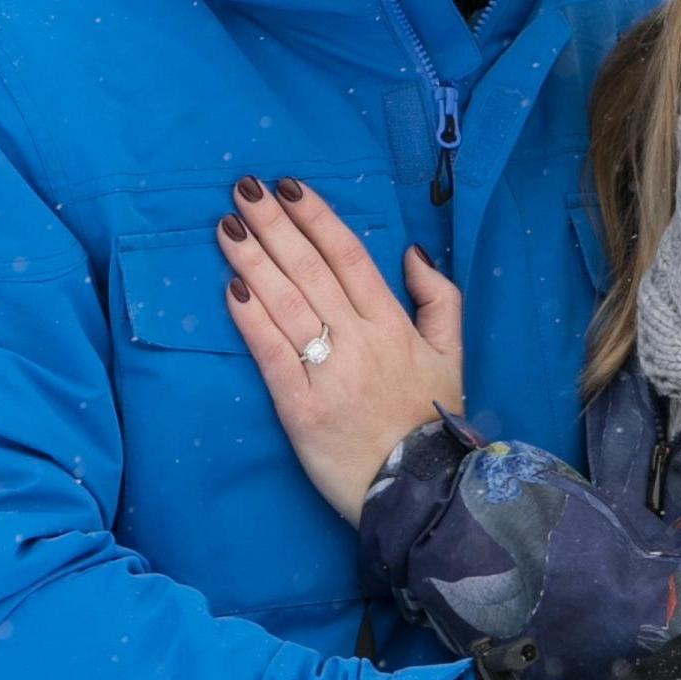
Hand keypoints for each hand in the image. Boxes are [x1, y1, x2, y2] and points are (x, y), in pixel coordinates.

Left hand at [218, 177, 462, 517]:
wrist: (419, 493)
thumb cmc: (430, 423)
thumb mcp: (452, 357)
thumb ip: (440, 299)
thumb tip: (412, 252)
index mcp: (393, 325)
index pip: (349, 256)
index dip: (316, 218)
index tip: (288, 187)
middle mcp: (360, 342)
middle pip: (310, 270)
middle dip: (274, 225)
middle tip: (243, 188)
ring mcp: (328, 374)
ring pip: (286, 304)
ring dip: (254, 260)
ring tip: (227, 226)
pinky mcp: (300, 409)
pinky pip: (271, 354)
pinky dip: (251, 319)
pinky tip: (232, 288)